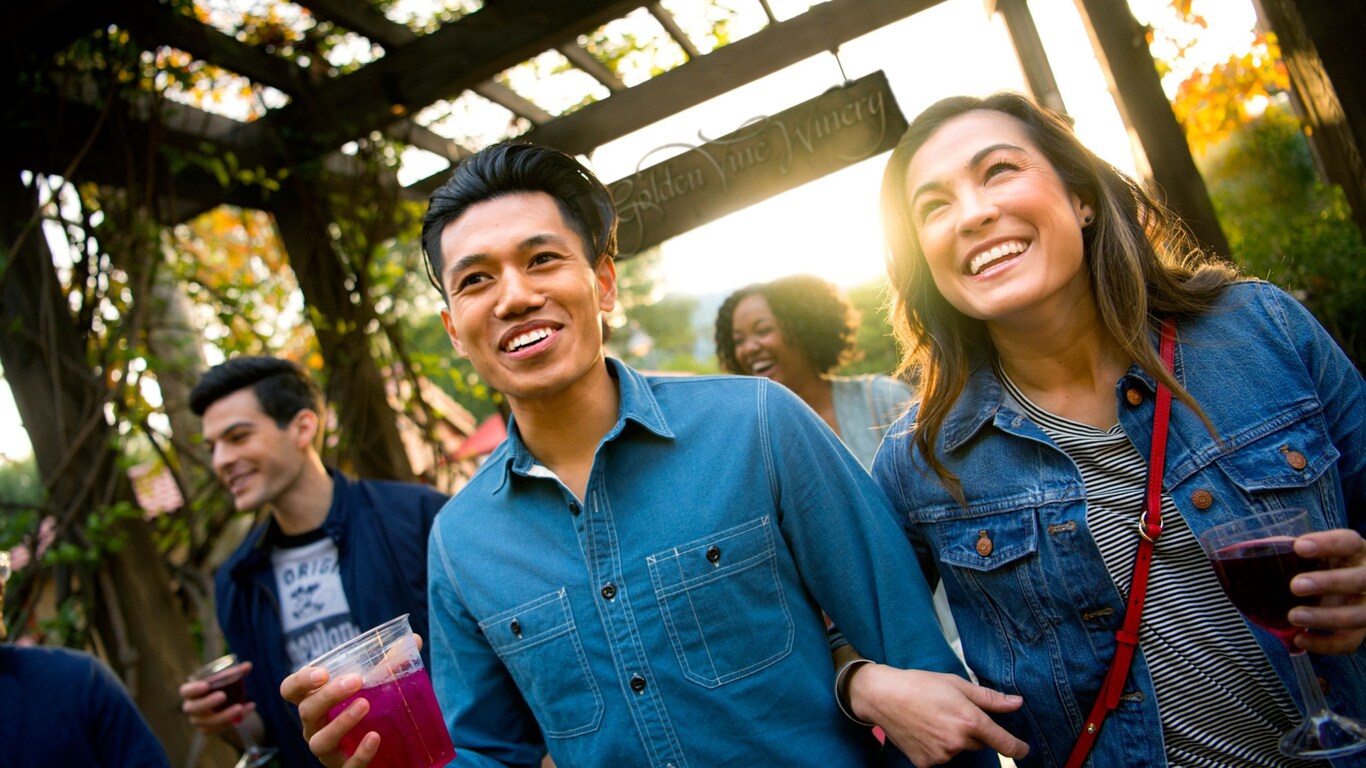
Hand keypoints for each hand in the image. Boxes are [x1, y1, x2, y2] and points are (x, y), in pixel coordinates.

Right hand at [179, 660, 252, 737]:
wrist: (221, 705)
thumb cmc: (219, 687)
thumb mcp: (225, 678)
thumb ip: (236, 672)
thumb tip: (248, 666)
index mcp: (190, 692)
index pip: (185, 691)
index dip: (193, 689)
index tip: (206, 685)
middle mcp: (191, 707)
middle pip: (193, 708)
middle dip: (207, 703)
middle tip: (223, 696)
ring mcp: (198, 721)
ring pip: (208, 722)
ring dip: (225, 715)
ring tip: (240, 707)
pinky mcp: (208, 730)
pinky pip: (220, 728)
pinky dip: (235, 720)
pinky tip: (248, 709)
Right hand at [278, 634, 423, 767]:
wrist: (387, 748)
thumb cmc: (373, 708)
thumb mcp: (379, 684)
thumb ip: (392, 663)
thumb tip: (414, 640)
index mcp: (316, 700)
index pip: (291, 689)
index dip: (300, 680)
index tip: (323, 672)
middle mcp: (315, 726)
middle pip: (306, 711)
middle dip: (328, 695)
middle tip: (355, 681)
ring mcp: (328, 751)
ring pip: (320, 741)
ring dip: (341, 723)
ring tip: (365, 705)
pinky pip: (347, 766)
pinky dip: (360, 753)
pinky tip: (375, 737)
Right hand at [848, 664, 1028, 766]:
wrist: (883, 697)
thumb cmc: (920, 685)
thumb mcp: (957, 684)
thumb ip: (990, 698)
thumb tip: (1017, 702)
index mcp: (969, 720)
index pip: (1004, 743)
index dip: (1018, 748)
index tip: (1024, 750)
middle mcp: (958, 741)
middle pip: (979, 743)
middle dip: (973, 731)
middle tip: (953, 713)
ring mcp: (941, 755)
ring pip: (959, 750)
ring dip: (954, 739)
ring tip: (934, 719)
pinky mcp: (926, 763)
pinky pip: (941, 757)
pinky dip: (937, 747)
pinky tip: (924, 731)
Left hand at [1290, 528, 1365, 654]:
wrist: (1339, 589)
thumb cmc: (1320, 565)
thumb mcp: (1312, 554)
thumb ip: (1288, 551)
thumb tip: (1250, 552)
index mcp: (1355, 551)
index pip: (1348, 542)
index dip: (1327, 544)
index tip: (1299, 547)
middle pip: (1360, 579)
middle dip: (1329, 582)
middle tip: (1295, 586)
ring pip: (1359, 615)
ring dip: (1326, 617)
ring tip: (1293, 617)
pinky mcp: (1360, 631)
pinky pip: (1349, 642)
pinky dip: (1325, 644)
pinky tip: (1300, 639)